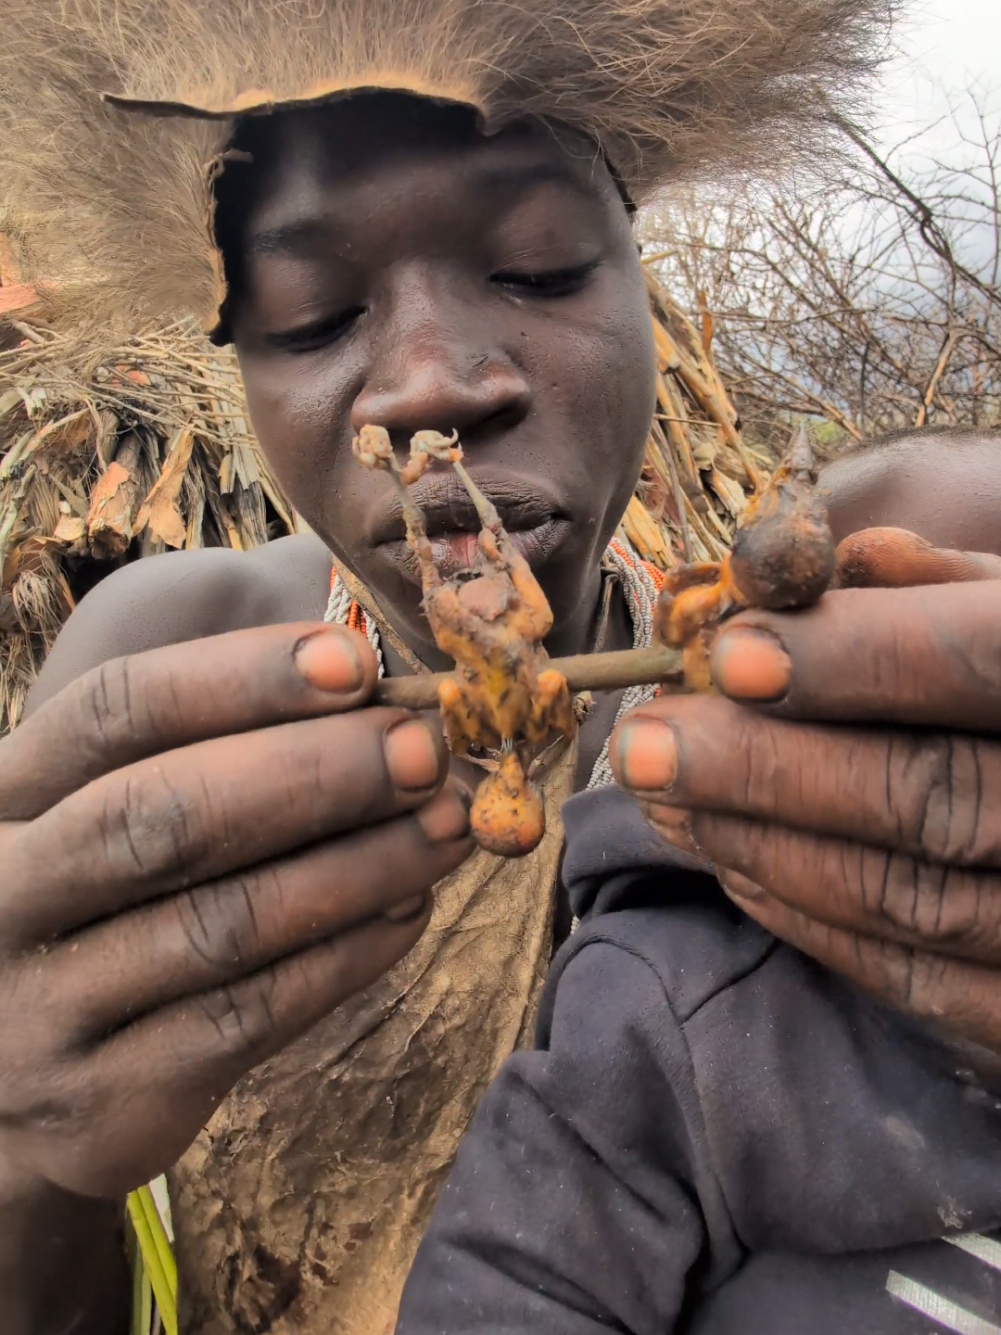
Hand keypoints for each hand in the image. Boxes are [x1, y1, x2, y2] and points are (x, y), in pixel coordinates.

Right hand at [0, 623, 472, 1199]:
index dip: (240, 679)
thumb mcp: (93, 815)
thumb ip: (199, 747)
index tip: (355, 662)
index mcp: (4, 795)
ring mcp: (42, 1011)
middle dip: (315, 773)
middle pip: (164, 815)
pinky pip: (250, 1018)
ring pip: (223, 924)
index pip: (115, 710)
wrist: (5, 1099)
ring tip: (447, 828)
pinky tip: (410, 910)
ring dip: (358, 867)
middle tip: (423, 752)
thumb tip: (361, 684)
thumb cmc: (86, 914)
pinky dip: (346, 957)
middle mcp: (3, 894)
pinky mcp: (103, 1105)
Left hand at [610, 535, 1000, 1058]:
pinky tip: (733, 868)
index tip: (727, 654)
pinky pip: (921, 982)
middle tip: (642, 745)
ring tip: (662, 799)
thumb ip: (951, 587)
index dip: (851, 659)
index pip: (982, 660)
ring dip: (763, 845)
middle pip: (930, 796)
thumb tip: (836, 564)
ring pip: (911, 896)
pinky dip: (811, 921)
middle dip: (766, 770)